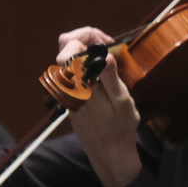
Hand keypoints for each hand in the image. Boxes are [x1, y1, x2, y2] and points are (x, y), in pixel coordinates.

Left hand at [57, 28, 140, 186]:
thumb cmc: (119, 126)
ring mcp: (67, 89)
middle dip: (86, 38)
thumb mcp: (122, 101)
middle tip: (108, 44)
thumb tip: (104, 55)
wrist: (108, 151)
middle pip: (65, 46)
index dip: (88, 35)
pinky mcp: (70, 94)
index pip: (69, 44)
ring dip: (87, 50)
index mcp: (79, 81)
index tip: (109, 42)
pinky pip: (73, 70)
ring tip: (109, 58)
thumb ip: (110, 77)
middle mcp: (67, 83)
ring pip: (68, 57)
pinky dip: (86, 63)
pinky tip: (103, 72)